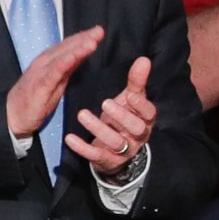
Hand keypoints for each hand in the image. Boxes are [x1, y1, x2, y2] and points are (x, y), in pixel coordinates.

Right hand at [7, 27, 104, 140]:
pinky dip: (63, 64)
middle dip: (83, 38)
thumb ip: (69, 67)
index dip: (83, 37)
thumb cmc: (36, 97)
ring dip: (77, 49)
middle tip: (99, 31)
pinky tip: (73, 58)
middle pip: (66, 48)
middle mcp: (45, 63)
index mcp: (50, 61)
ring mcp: (41, 73)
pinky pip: (53, 74)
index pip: (68, 46)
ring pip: (61, 58)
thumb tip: (84, 55)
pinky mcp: (39, 87)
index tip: (98, 31)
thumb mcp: (56, 80)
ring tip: (92, 41)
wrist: (13, 114)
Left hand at [68, 54, 156, 177]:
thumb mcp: (131, 99)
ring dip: (98, 129)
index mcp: (146, 120)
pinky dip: (82, 147)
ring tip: (82, 114)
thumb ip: (136, 81)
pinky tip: (69, 138)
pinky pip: (95, 155)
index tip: (130, 94)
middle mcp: (138, 137)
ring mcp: (123, 151)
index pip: (149, 113)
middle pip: (136, 129)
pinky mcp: (106, 160)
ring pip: (116, 143)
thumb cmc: (124, 117)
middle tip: (105, 103)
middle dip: (121, 116)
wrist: (117, 150)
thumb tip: (144, 59)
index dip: (141, 105)